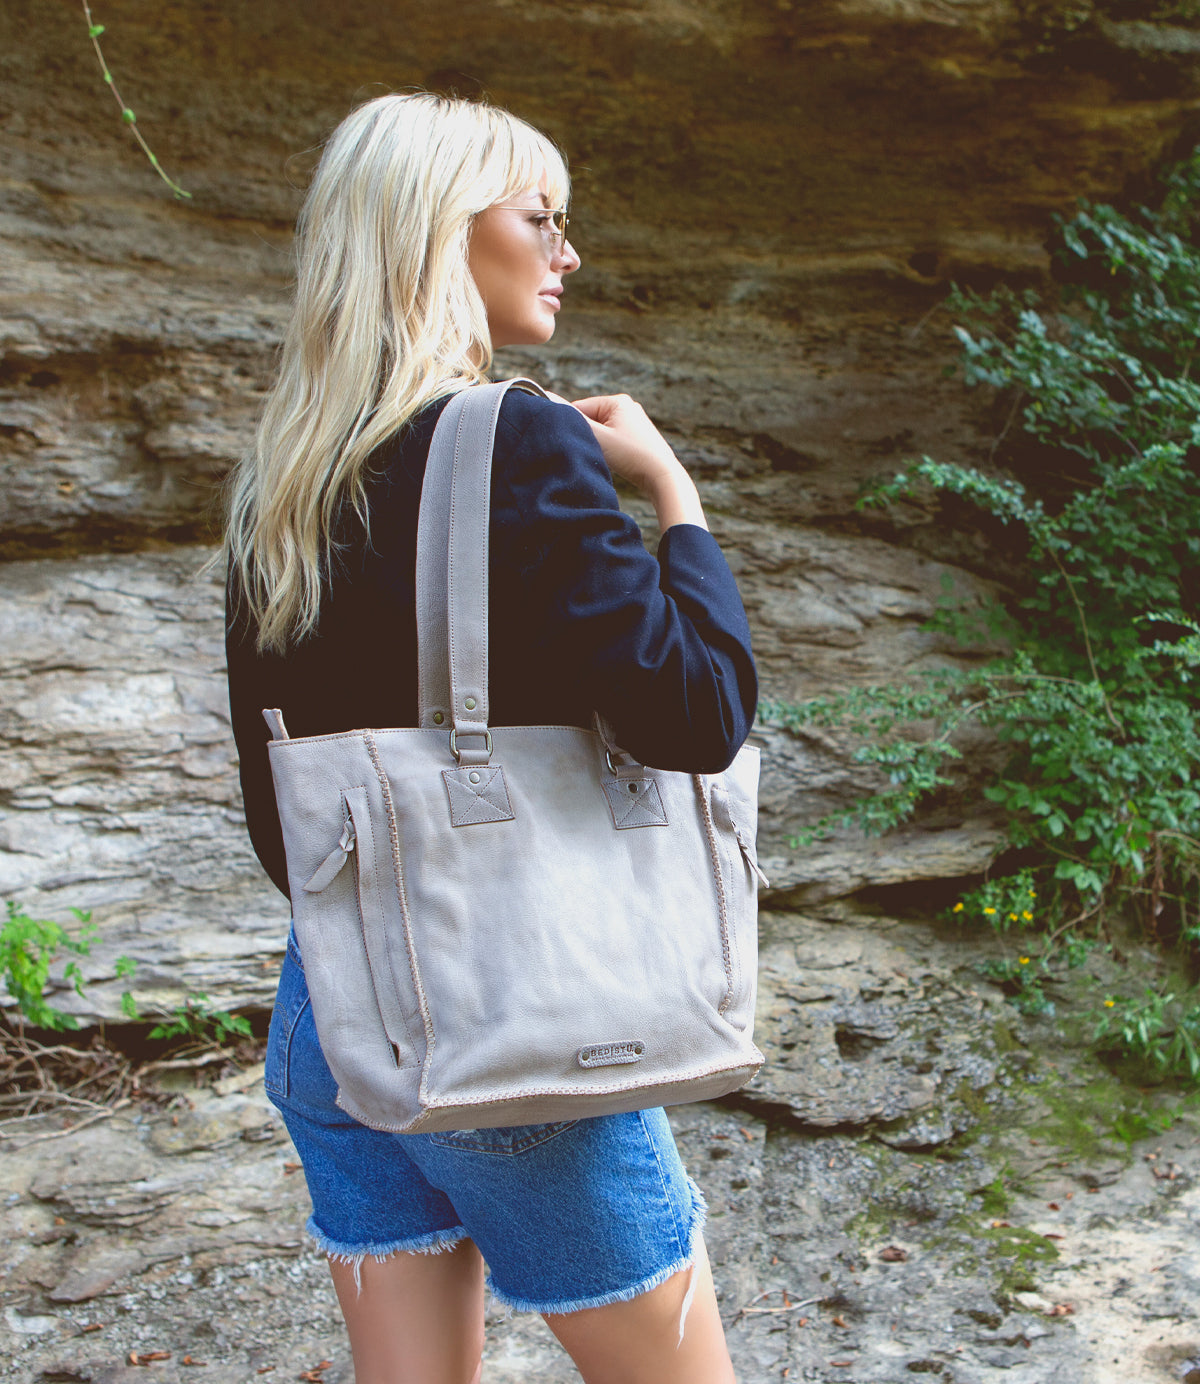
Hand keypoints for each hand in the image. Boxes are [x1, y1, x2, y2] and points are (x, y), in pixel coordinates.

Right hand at [572, 393, 706, 530]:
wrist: (662, 477)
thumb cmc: (632, 456)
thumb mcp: (599, 437)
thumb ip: (574, 420)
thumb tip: (549, 399)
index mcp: (617, 401)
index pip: (579, 407)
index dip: (571, 425)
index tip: (569, 441)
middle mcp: (627, 407)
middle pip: (590, 419)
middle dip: (586, 435)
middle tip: (589, 451)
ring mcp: (633, 422)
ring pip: (601, 432)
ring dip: (596, 444)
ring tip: (605, 457)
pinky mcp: (636, 437)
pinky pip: (612, 440)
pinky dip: (608, 450)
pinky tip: (613, 460)